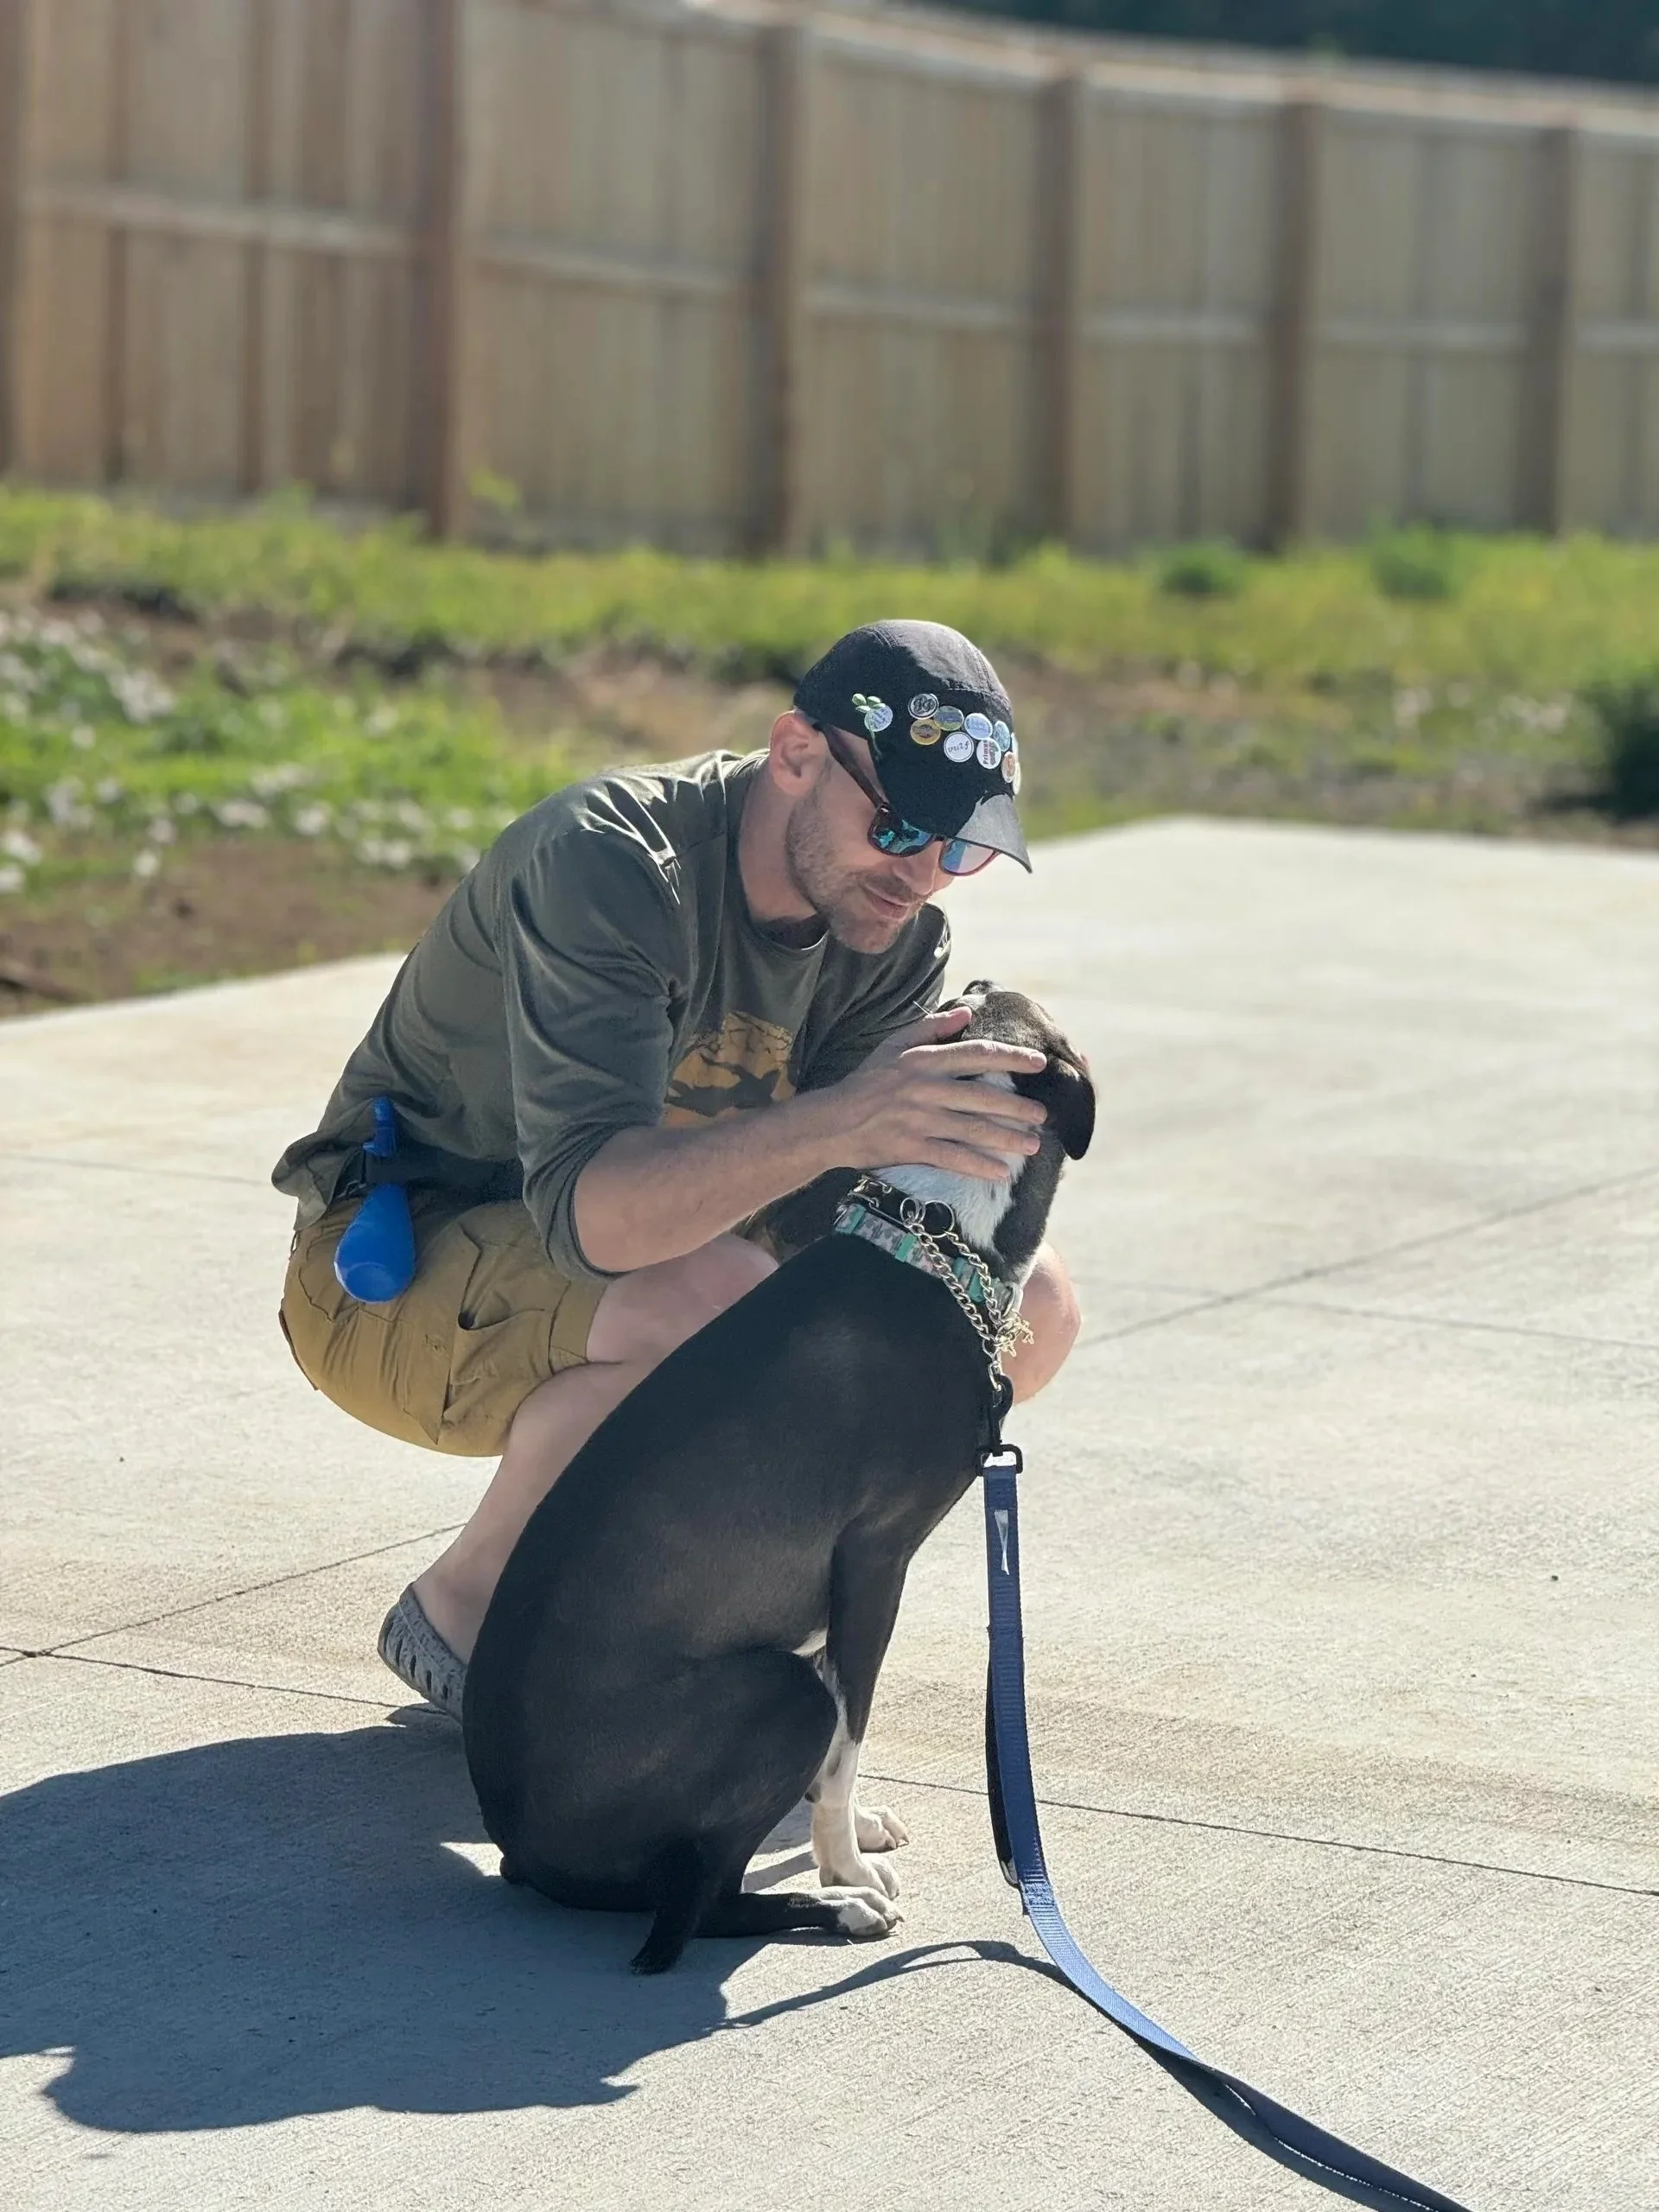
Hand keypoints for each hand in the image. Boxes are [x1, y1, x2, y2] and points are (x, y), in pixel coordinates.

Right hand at [813, 1003, 1048, 1181]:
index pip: (975, 1054)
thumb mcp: (893, 1046)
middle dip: (1016, 1106)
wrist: (830, 1123)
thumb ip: (930, 1028)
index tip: (1039, 1064)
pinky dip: (977, 1165)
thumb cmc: (865, 1083)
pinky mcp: (910, 1147)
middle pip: (980, 1096)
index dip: (1010, 1058)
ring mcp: (917, 1119)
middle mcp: (923, 1088)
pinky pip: (951, 1157)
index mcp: (922, 1060)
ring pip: (971, 1129)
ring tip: (1032, 1145)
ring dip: (1005, 1138)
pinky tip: (1000, 1172)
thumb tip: (966, 1014)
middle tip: (1043, 1115)